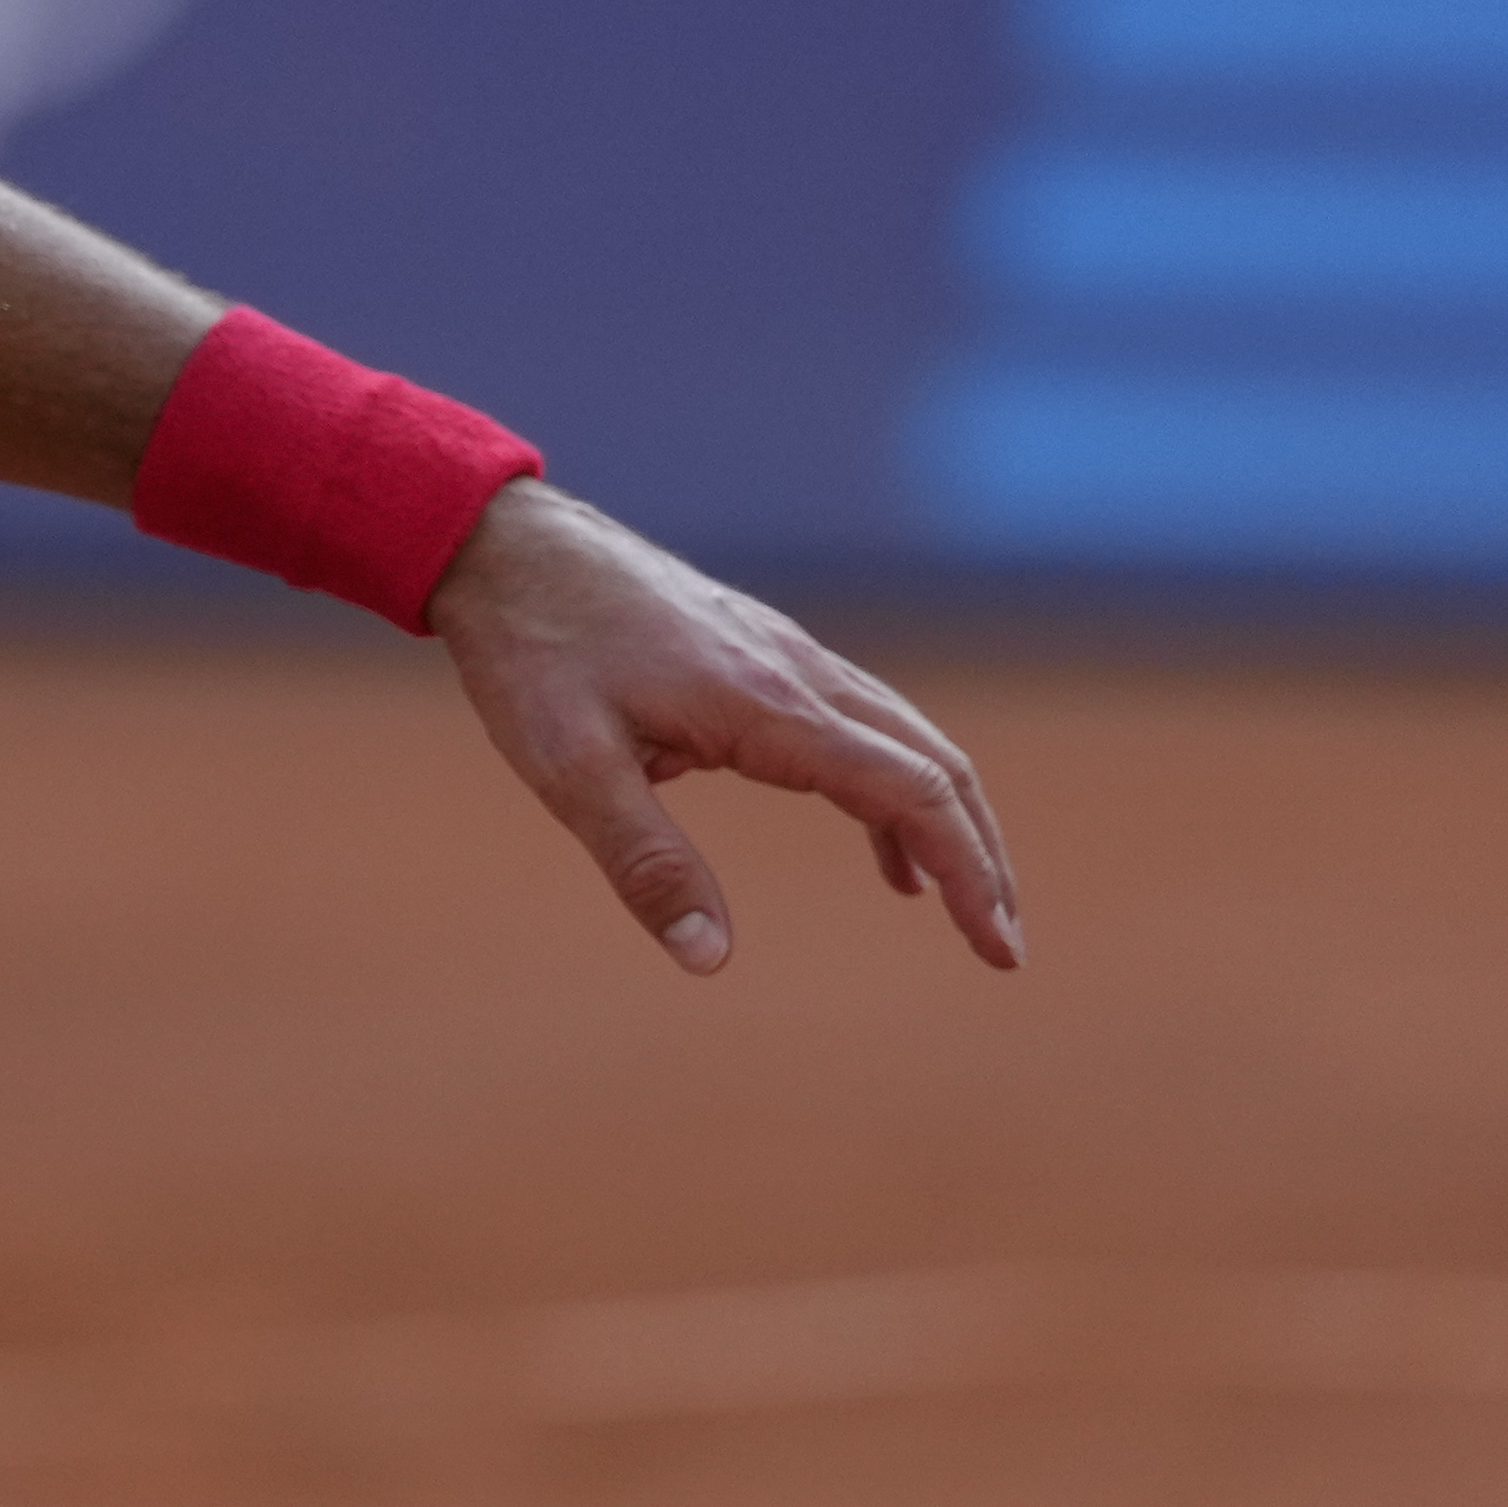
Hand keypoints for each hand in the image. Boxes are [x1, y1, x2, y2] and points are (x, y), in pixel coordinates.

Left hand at [427, 482, 1019, 978]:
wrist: (507, 547)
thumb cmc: (533, 653)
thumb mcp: (569, 770)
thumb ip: (645, 864)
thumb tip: (708, 960)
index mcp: (769, 706)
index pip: (912, 794)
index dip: (968, 873)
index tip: (998, 948)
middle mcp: (800, 673)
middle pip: (936, 765)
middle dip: (980, 855)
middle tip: (1000, 942)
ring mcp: (787, 656)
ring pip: (905, 740)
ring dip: (944, 820)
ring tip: (959, 905)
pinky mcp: (761, 654)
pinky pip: (859, 726)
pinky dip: (891, 790)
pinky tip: (881, 849)